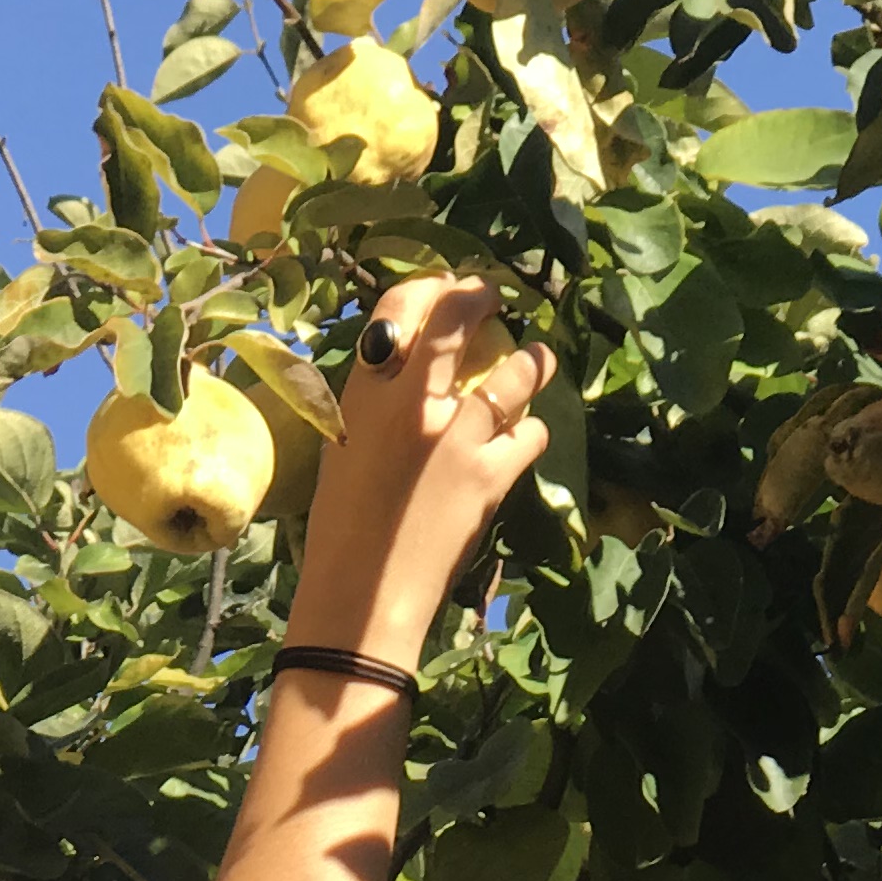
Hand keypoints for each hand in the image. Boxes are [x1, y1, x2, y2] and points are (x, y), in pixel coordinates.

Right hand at [281, 273, 556, 666]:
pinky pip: (529, 435)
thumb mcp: (344, 448)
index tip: (448, 287)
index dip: (431, 288)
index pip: (400, 308)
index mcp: (365, 395)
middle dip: (482, 297)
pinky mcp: (492, 477)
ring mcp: (459, 439)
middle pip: (457, 319)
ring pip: (515, 373)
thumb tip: (405, 371)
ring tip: (539, 358)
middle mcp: (413, 404)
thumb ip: (376, 404)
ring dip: (533, 362)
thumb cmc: (341, 526)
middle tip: (493, 295)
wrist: (366, 593)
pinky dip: (530, 432)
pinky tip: (526, 434)